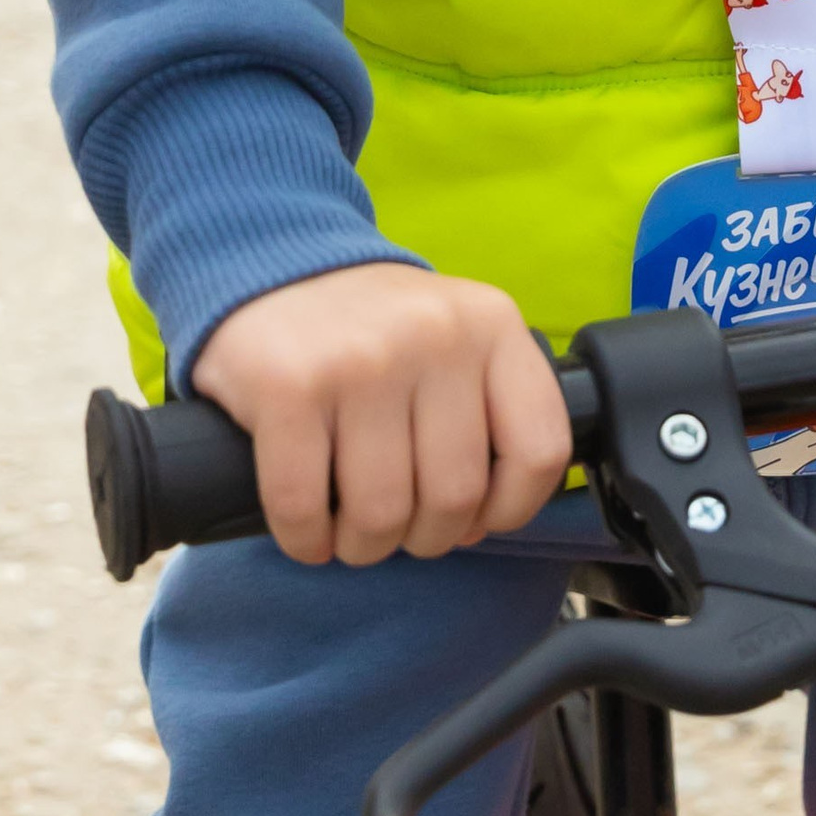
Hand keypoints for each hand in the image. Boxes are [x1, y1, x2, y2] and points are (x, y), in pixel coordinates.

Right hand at [192, 263, 570, 567]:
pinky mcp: (287, 387)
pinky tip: (307, 529)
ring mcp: (361, 360)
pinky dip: (305, 539)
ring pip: (381, 513)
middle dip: (423, 538)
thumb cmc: (375, 330)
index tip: (476, 519)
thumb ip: (485, 407)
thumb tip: (481, 518)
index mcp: (491, 325)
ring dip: (363, 546)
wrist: (277, 269)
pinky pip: (303, 507)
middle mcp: (434, 335)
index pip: (538, 449)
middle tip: (397, 527)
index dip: (511, 509)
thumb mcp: (456, 337)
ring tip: (350, 530)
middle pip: (454, 496)